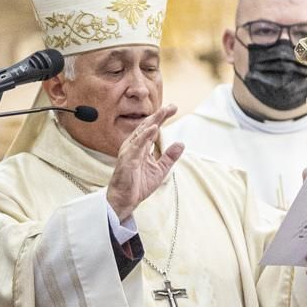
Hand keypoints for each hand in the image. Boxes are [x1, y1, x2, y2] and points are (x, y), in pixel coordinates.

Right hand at [106, 108, 182, 223]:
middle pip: (148, 126)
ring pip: (141, 132)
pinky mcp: (127, 159)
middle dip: (159, 115)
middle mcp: (135, 146)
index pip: (153, 128)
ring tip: (163, 112)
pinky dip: (145, 136)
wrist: (125, 200)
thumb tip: (181, 143)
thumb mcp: (160, 170)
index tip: (174, 108)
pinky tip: (153, 128)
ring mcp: (130, 151)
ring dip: (153, 121)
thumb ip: (169, 156)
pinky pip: (136, 145)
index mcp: (142, 147)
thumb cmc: (138, 184)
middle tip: (172, 106)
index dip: (162, 118)